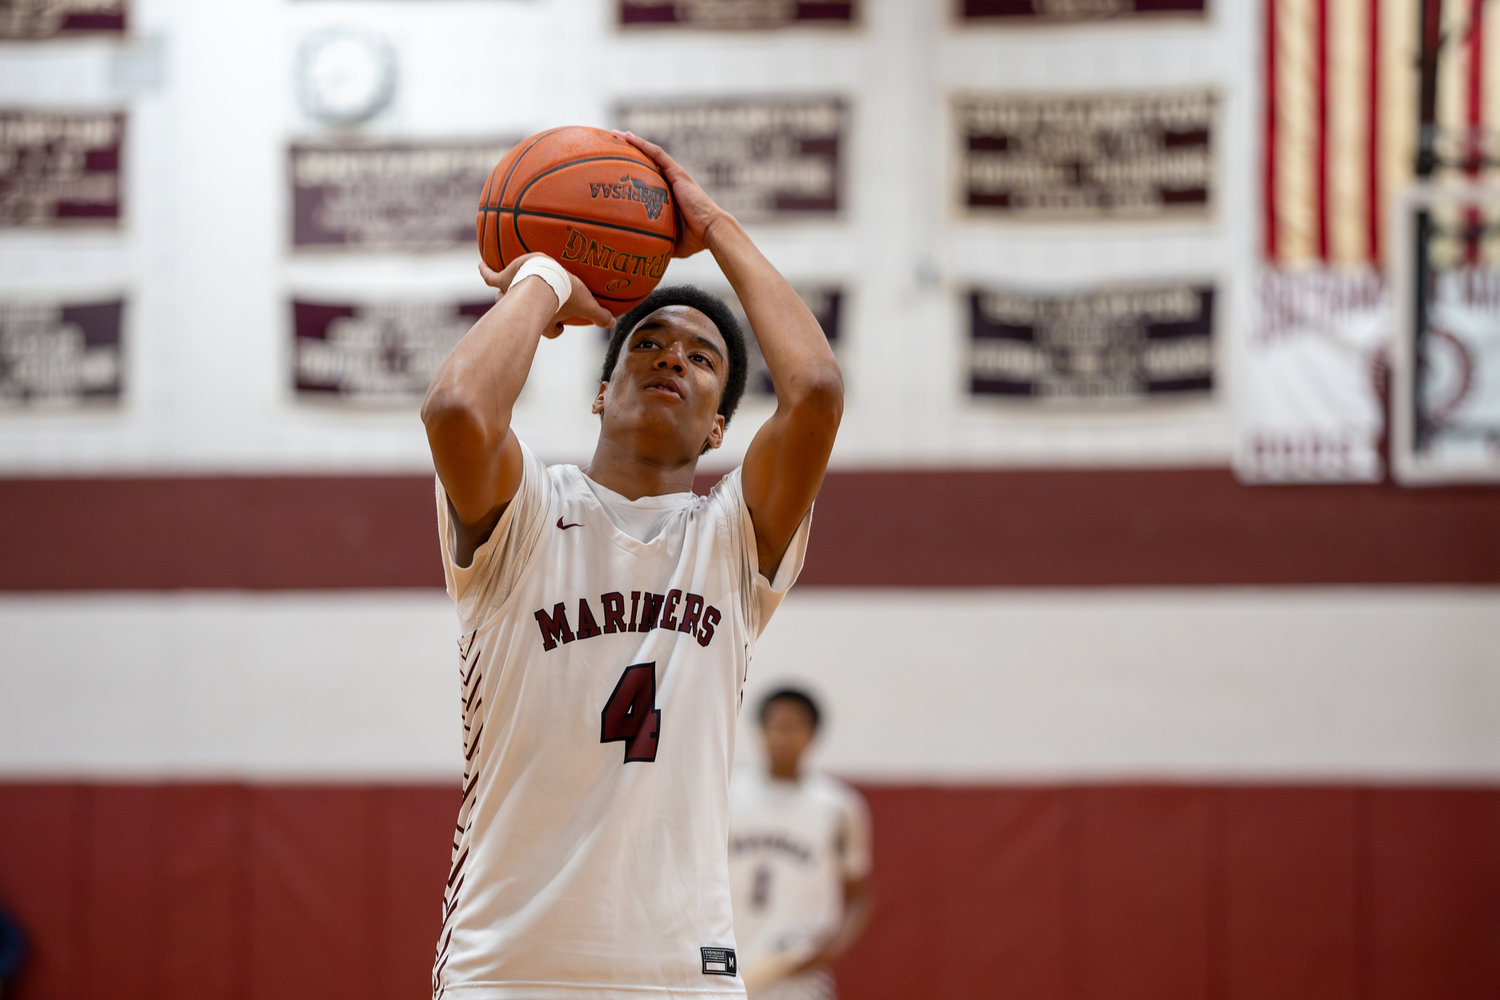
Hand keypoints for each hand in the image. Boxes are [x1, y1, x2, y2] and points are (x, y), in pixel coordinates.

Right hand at [479, 254, 613, 335]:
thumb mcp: (586, 303)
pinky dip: (485, 271)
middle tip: (529, 307)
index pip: (552, 330)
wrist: (542, 280)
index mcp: (547, 318)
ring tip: (501, 286)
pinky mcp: (504, 280)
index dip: (556, 330)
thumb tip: (613, 324)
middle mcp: (527, 309)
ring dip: (504, 295)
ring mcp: (512, 295)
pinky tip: (481, 264)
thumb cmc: (564, 295)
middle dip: (527, 313)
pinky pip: (490, 277)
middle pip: (526, 314)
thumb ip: (599, 315)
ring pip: (504, 298)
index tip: (561, 327)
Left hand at [616, 130, 730, 258]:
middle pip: (647, 162)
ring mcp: (674, 175)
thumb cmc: (694, 239)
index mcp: (669, 194)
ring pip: (650, 153)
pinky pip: (656, 154)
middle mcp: (671, 181)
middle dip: (629, 152)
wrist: (710, 231)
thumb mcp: (670, 240)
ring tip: (615, 134)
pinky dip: (642, 144)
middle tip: (610, 146)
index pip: (649, 178)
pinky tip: (627, 136)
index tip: (616, 169)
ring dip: (633, 142)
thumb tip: (642, 254)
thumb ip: (657, 240)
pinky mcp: (677, 172)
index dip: (634, 171)